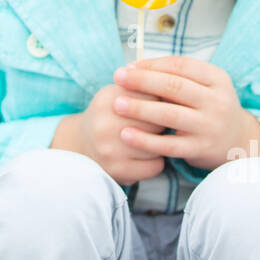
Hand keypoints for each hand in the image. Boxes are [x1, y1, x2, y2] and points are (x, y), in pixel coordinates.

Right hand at [52, 83, 169, 185]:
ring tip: (152, 139)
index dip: (161, 99)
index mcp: (107, 99)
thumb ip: (144, 88)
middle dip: (163, 121)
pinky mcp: (118, 171)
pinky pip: (156, 166)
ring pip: (158, 144)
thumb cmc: (109, 114)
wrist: (82, 143)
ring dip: (162, 142)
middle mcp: (105, 124)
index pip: (151, 95)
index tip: (161, 103)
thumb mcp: (118, 93)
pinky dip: (157, 161)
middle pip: (157, 120)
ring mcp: (110, 150)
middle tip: (158, 123)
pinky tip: (148, 156)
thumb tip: (177, 93)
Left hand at [111, 56, 259, 170]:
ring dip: (141, 109)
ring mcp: (211, 126)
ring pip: (171, 115)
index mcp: (217, 78)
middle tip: (118, 78)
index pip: (181, 65)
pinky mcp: (201, 148)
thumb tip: (134, 68)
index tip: (128, 67)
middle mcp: (217, 101)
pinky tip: (127, 135)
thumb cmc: (209, 107)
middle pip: (174, 87)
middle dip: (142, 81)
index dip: (152, 65)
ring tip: (117, 104)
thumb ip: (176, 76)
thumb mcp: (204, 86)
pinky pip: (169, 145)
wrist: (238, 141)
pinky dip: (146, 140)